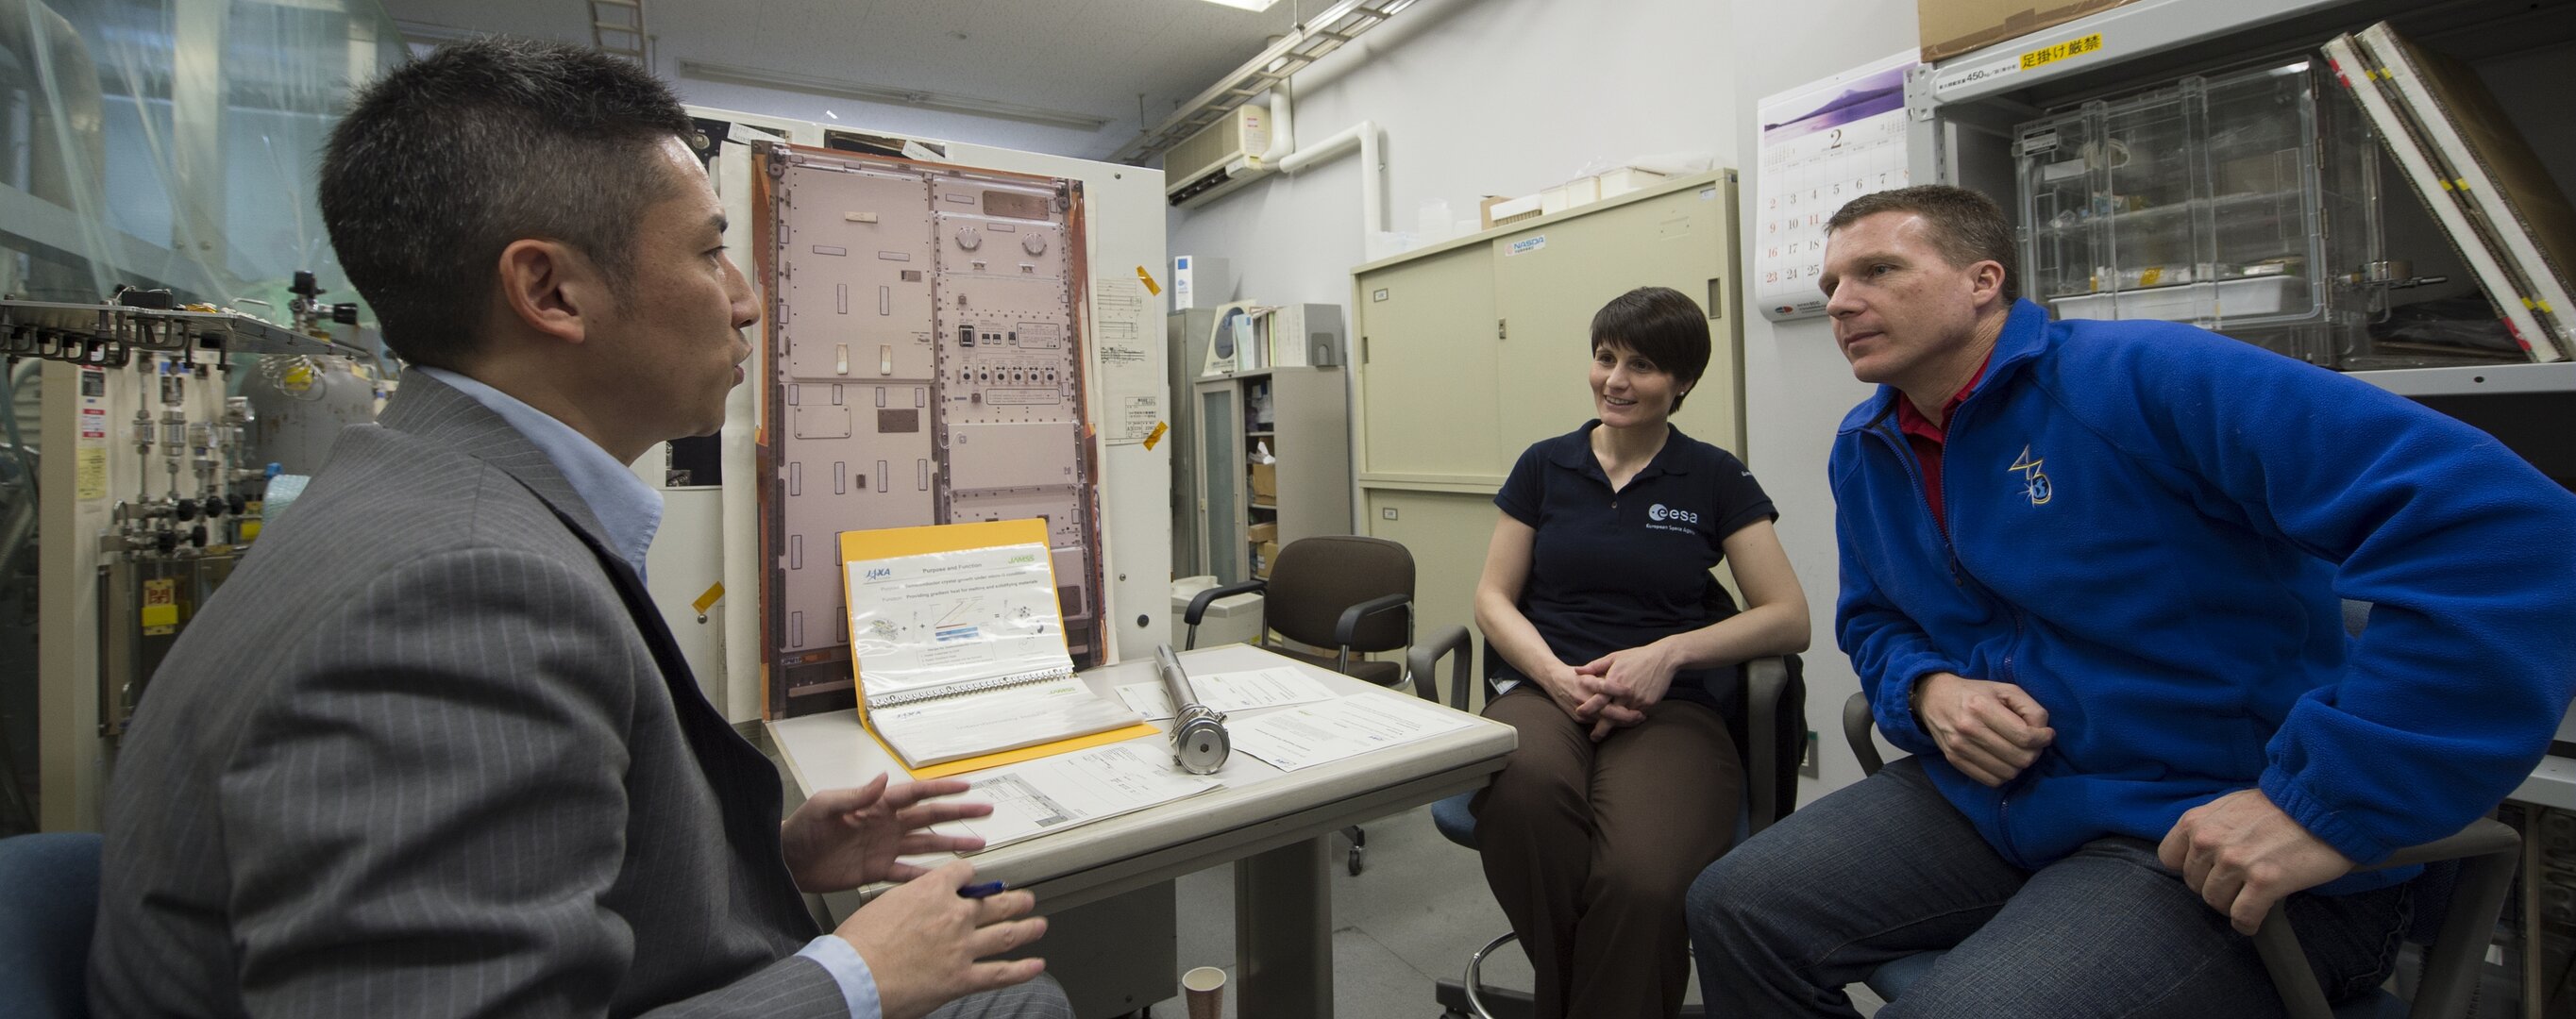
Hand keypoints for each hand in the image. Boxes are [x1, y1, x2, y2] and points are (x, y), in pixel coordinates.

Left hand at [781, 774, 992, 892]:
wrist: (787, 862)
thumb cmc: (802, 829)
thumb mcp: (825, 806)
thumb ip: (855, 796)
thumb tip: (881, 779)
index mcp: (876, 805)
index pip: (916, 794)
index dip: (942, 789)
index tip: (967, 785)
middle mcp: (886, 824)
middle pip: (930, 817)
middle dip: (959, 813)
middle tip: (986, 810)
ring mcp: (885, 848)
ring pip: (926, 845)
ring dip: (951, 844)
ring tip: (978, 844)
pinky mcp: (877, 871)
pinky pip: (908, 873)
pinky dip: (927, 877)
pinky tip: (945, 879)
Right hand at [839, 860, 1047, 1018]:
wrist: (854, 975)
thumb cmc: (858, 943)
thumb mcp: (882, 903)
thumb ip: (908, 900)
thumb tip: (914, 903)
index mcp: (931, 891)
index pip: (964, 873)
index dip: (972, 876)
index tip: (976, 879)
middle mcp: (954, 915)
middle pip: (995, 901)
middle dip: (1014, 899)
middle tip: (1026, 898)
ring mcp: (963, 946)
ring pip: (1007, 933)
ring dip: (1027, 928)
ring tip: (1038, 924)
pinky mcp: (963, 978)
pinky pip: (1001, 973)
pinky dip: (1022, 970)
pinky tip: (1036, 965)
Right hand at [1529, 663, 1641, 739]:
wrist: (1553, 680)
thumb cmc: (1576, 674)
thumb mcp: (1590, 670)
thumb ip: (1605, 674)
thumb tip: (1624, 680)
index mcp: (1586, 681)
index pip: (1605, 686)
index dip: (1619, 690)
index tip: (1632, 692)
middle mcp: (1582, 697)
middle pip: (1607, 710)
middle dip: (1625, 715)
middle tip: (1640, 715)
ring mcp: (1580, 710)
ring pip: (1604, 720)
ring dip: (1622, 722)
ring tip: (1637, 720)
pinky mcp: (1578, 719)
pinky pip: (1598, 723)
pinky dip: (1612, 724)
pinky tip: (1625, 723)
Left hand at [1573, 644, 1676, 739]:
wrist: (1662, 659)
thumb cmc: (1636, 657)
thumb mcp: (1614, 657)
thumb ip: (1594, 666)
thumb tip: (1576, 671)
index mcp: (1614, 680)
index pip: (1598, 699)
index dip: (1588, 708)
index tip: (1578, 713)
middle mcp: (1625, 692)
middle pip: (1610, 715)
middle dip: (1600, 728)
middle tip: (1593, 737)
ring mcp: (1637, 699)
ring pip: (1623, 718)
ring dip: (1615, 727)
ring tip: (1605, 734)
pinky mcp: (1648, 704)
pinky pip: (1636, 716)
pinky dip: (1629, 721)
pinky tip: (1623, 725)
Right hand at [1913, 672, 2053, 785]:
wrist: (1933, 698)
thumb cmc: (1975, 693)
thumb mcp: (2005, 689)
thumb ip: (2030, 707)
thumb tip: (2043, 732)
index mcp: (1982, 706)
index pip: (2024, 736)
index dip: (2043, 739)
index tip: (2046, 734)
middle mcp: (1968, 729)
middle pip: (2019, 758)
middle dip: (2034, 752)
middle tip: (2032, 743)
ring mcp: (1959, 748)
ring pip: (2008, 773)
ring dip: (2019, 764)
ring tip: (2017, 750)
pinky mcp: (1954, 760)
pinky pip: (1991, 781)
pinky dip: (2003, 773)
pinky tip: (2003, 760)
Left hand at [2158, 788, 2355, 934]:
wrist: (2325, 805)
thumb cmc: (2281, 806)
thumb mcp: (2231, 805)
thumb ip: (2209, 826)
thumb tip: (2197, 850)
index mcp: (2197, 821)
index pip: (2169, 858)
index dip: (2190, 868)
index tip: (2209, 870)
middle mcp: (2210, 840)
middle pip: (2195, 884)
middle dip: (2216, 886)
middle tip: (2240, 882)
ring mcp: (2235, 861)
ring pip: (2217, 903)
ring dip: (2233, 904)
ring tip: (2251, 895)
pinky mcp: (2264, 881)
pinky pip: (2243, 917)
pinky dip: (2248, 923)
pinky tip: (2257, 917)